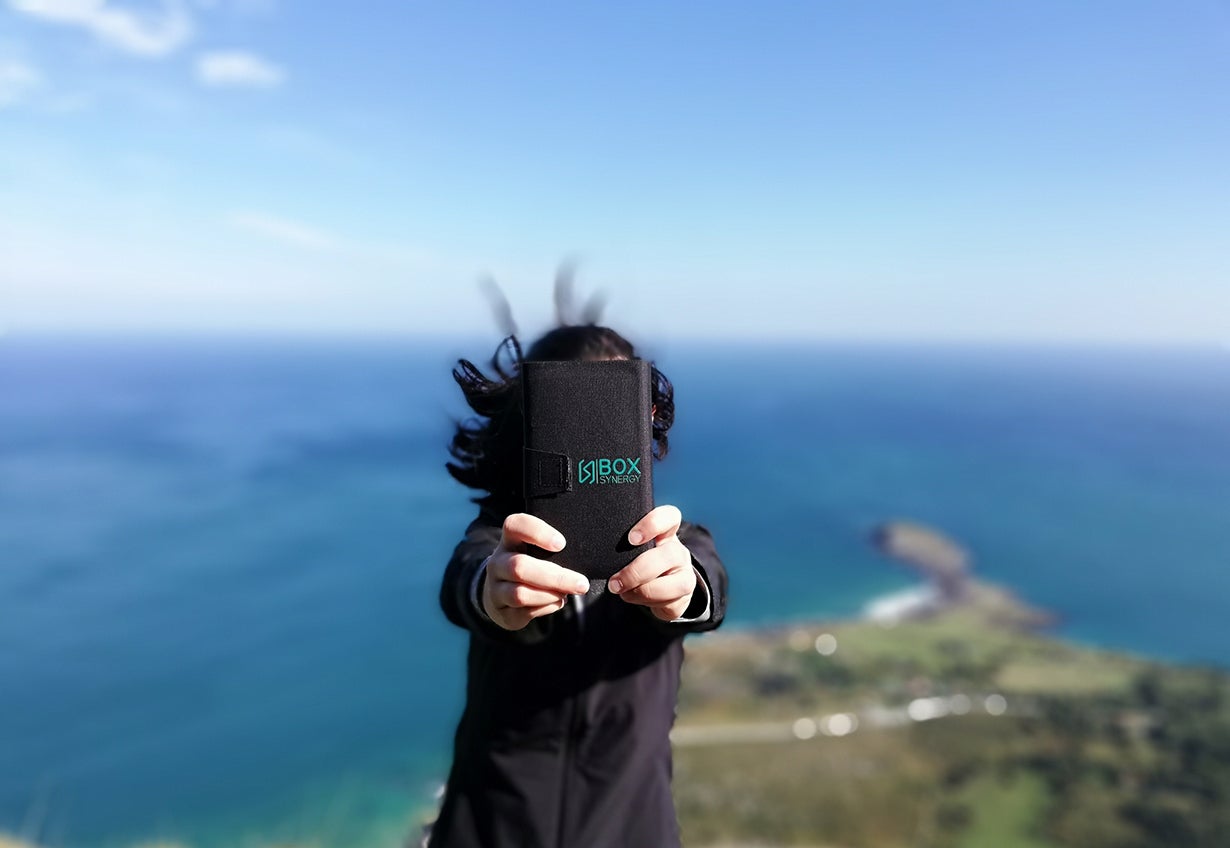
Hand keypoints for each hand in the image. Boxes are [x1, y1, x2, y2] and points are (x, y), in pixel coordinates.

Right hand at [481, 513, 589, 630]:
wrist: (502, 591)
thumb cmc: (531, 563)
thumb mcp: (536, 549)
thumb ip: (554, 548)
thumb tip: (584, 556)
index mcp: (509, 540)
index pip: (515, 526)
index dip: (537, 532)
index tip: (561, 543)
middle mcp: (497, 563)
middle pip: (520, 567)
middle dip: (555, 577)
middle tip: (582, 583)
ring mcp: (495, 589)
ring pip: (520, 594)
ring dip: (550, 595)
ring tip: (568, 593)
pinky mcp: (501, 612)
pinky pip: (523, 612)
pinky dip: (545, 608)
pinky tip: (557, 602)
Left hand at [608, 505, 696, 620]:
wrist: (655, 586)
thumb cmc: (635, 560)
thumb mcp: (629, 547)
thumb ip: (619, 542)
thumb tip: (591, 548)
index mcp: (665, 532)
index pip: (670, 516)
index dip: (653, 525)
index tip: (631, 539)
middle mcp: (678, 551)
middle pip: (669, 555)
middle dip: (637, 571)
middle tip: (614, 582)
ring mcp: (685, 574)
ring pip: (676, 583)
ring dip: (643, 591)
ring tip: (622, 591)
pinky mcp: (685, 597)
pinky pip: (671, 603)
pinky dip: (649, 603)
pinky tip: (634, 598)